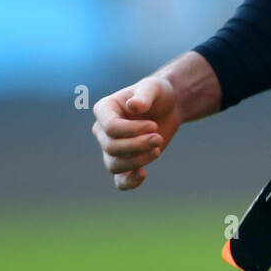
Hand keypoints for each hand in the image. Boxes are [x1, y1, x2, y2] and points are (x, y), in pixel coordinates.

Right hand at [91, 75, 182, 189]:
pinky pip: (119, 181)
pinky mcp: (125, 162)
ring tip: (158, 148)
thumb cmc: (158, 93)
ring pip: (114, 165)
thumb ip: (144, 95)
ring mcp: (112, 148)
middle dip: (137, 146)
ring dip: (138, 160)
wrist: (168, 107)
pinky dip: (129, 182)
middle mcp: (102, 130)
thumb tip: (132, 106)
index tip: (153, 125)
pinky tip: (143, 174)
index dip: (132, 131)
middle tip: (159, 138)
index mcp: (104, 109)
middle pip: (111, 147)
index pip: (110, 128)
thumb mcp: (154, 88)